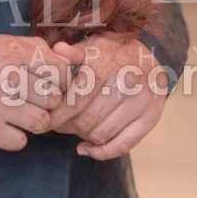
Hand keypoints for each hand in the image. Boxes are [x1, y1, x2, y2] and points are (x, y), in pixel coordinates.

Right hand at [0, 34, 85, 151]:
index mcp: (14, 51)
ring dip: (29, 122)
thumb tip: (67, 59)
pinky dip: (10, 137)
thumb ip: (32, 49)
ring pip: (42, 123)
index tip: (44, 84)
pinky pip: (21, 142)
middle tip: (22, 101)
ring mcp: (0, 103)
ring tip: (10, 114)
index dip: (57, 81)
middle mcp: (11, 74)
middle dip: (42, 103)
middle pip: (54, 99)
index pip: (61, 70)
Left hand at [45, 32, 168, 159]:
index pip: (75, 100)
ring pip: (102, 134)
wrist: (151, 53)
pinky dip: (102, 152)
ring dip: (83, 136)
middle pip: (86, 120)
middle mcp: (125, 83)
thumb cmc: (111, 51)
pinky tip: (87, 148)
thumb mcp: (91, 45)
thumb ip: (72, 52)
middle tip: (57, 125)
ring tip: (74, 129)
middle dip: (67, 126)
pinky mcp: (151, 117)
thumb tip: (57, 51)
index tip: (45, 119)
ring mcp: (140, 102)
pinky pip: (123, 145)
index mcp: (105, 64)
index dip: (57, 114)